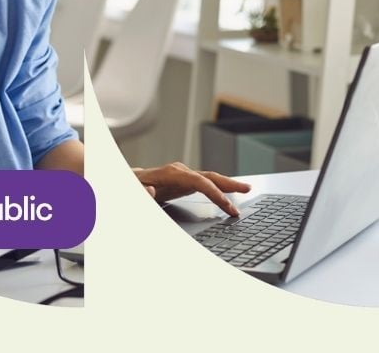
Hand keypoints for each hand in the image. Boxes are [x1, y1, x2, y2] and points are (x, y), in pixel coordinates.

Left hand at [133, 162, 250, 215]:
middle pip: (209, 176)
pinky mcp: (184, 181)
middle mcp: (180, 171)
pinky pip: (206, 183)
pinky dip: (219, 187)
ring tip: (245, 189)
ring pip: (210, 179)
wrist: (129, 182)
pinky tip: (228, 193)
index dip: (215, 193)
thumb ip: (141, 192)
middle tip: (248, 189)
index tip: (227, 206)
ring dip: (228, 184)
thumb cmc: (133, 187)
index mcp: (172, 174)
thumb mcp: (134, 191)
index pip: (200, 182)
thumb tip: (151, 191)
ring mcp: (183, 175)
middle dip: (229, 184)